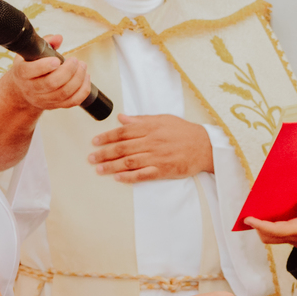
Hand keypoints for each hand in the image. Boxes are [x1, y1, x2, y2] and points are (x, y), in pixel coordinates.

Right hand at [1, 35, 91, 110]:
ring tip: (82, 66)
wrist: (22, 90)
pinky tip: (86, 78)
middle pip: (51, 83)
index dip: (44, 66)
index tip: (57, 60)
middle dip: (68, 70)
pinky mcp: (55, 106)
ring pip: (64, 93)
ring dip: (78, 78)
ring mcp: (43, 100)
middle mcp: (31, 89)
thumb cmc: (29, 66)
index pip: (31, 71)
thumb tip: (58, 38)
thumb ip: (45, 42)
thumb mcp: (30, 52)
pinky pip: (73, 101)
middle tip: (75, 60)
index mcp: (22, 73)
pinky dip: (83, 90)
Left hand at [89, 113, 213, 182]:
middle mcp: (152, 142)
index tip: (95, 142)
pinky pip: (143, 174)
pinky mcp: (164, 170)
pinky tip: (118, 178)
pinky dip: (130, 177)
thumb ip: (141, 120)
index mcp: (151, 128)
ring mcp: (158, 157)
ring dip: (112, 166)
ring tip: (99, 169)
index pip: (124, 132)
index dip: (107, 137)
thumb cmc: (184, 132)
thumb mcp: (163, 119)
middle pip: (123, 148)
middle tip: (91, 158)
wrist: (205, 146)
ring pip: (130, 162)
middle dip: (105, 153)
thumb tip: (122, 118)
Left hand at [246, 176, 296, 252]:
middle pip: (267, 237)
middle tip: (250, 217)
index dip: (260, 225)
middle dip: (257, 228)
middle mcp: (292, 236)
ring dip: (262, 229)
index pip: (275, 230)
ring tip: (257, 216)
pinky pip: (276, 236)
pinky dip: (269, 228)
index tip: (248, 219)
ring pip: (270, 238)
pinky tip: (271, 218)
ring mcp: (291, 239)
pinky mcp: (293, 239)